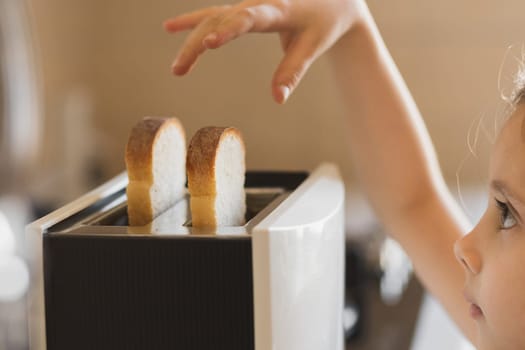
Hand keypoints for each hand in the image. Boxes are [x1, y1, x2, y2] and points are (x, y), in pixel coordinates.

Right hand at [164, 0, 366, 102]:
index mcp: (278, 9)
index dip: (227, 30)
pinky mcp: (243, 10)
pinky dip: (193, 21)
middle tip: (178, 70)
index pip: (248, 19)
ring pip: (212, 18)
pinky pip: (214, 14)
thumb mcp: (313, 46)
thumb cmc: (324, 22)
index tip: (208, 44)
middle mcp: (257, 3)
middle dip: (196, 44)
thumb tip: (278, 99)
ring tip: (177, 68)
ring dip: (191, 40)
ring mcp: (247, 5)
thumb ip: (293, 71)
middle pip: (219, 20)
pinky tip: (170, 27)